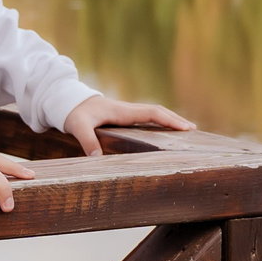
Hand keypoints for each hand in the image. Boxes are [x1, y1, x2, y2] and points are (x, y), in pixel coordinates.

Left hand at [63, 94, 195, 155]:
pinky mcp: (123, 117)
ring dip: (169, 120)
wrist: (68, 101)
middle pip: (158, 112)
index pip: (152, 113)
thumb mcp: (78, 126)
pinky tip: (163, 132)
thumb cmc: (74, 113)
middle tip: (193, 130)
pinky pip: (146, 118)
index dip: (169, 120)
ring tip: (185, 131)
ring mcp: (127, 113)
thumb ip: (87, 141)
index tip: (186, 128)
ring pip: (154, 114)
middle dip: (176, 120)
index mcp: (123, 111)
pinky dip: (159, 122)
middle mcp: (128, 110)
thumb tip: (96, 159)